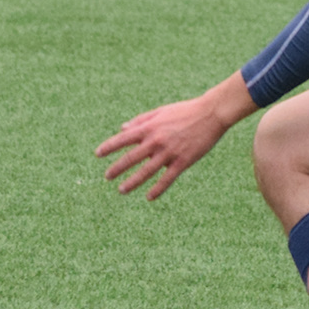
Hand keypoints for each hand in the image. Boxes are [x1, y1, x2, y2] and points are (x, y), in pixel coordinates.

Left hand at [97, 90, 238, 198]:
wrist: (211, 113)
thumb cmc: (185, 111)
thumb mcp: (160, 111)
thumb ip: (141, 120)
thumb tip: (122, 128)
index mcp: (149, 127)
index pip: (123, 139)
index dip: (109, 147)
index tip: (98, 154)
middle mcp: (156, 140)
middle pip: (131, 158)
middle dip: (117, 168)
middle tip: (107, 177)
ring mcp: (169, 152)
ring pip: (146, 172)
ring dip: (132, 182)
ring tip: (121, 190)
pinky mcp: (183, 161)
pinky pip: (167, 179)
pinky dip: (157, 189)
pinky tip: (149, 197)